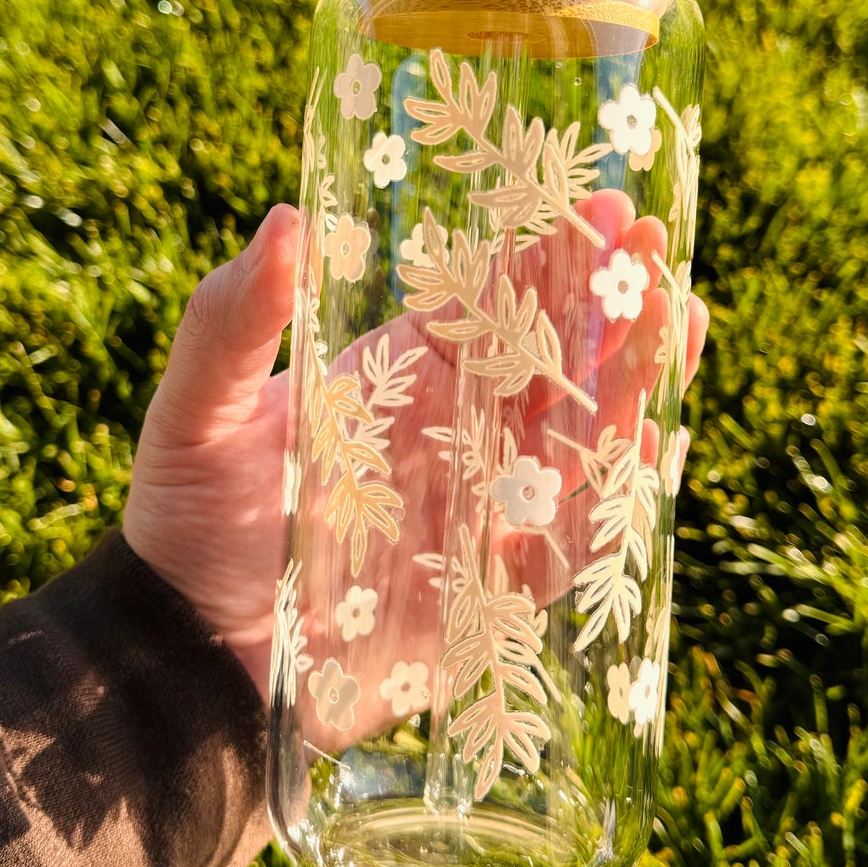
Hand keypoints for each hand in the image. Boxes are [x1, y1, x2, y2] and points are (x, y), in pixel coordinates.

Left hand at [124, 199, 708, 703]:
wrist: (186, 659)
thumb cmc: (186, 524)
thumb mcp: (197, 413)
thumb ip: (232, 321)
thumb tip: (283, 216)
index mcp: (401, 379)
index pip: (489, 306)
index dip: (543, 258)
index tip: (594, 207)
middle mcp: (454, 436)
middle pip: (552, 363)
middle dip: (609, 305)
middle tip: (657, 249)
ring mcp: (479, 511)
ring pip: (577, 442)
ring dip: (631, 383)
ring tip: (681, 319)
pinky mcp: (489, 592)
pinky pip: (567, 546)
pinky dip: (610, 501)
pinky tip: (648, 447)